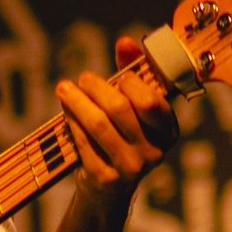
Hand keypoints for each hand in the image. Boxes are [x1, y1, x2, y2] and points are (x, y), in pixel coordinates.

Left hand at [56, 36, 178, 214]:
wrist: (109, 189)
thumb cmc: (122, 137)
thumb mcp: (133, 109)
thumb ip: (133, 73)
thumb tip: (125, 42)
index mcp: (168, 131)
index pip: (152, 102)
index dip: (131, 84)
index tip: (117, 76)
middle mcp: (154, 152)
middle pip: (120, 109)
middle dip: (96, 88)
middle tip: (81, 78)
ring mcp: (129, 168)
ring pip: (97, 124)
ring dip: (76, 101)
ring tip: (63, 88)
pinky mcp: (105, 177)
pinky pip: (82, 141)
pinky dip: (71, 122)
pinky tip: (65, 111)